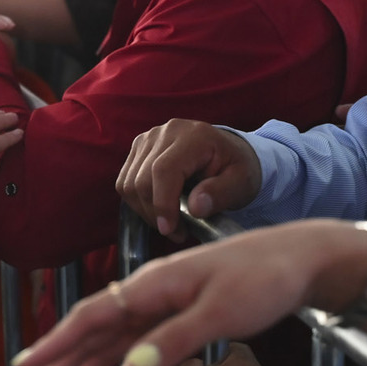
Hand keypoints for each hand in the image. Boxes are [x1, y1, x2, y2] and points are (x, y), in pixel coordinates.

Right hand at [7, 220, 354, 365]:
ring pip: (106, 346)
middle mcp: (145, 295)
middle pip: (89, 337)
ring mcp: (157, 307)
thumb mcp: (221, 312)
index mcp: (151, 286)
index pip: (91, 318)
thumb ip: (174, 340)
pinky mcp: (172, 318)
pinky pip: (133, 349)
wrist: (297, 258)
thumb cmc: (262, 277)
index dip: (56, 345)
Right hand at [117, 119, 261, 239]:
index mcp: (194, 136)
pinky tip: (160, 208)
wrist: (227, 152)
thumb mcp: (241, 182)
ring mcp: (147, 138)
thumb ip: (220, 193)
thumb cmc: (236, 168)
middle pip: (142, 179)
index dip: (162, 203)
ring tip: (171, 223)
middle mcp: (165, 132)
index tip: (169, 229)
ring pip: (129, 183)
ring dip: (145, 211)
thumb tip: (196, 208)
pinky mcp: (137, 148)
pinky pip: (125, 182)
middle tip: (178, 233)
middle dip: (155, 213)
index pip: (164, 170)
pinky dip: (138, 202)